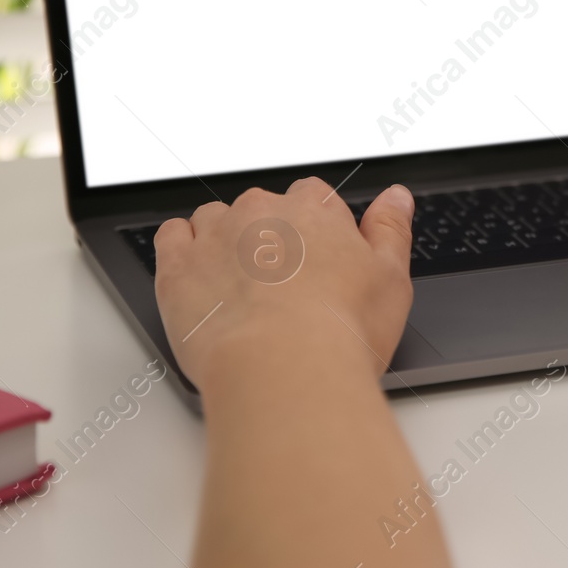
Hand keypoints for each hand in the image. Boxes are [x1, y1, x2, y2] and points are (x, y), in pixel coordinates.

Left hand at [153, 179, 415, 389]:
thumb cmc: (340, 331)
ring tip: (239, 292)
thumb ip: (390, 230)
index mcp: (314, 210)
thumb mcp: (392, 280)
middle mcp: (263, 211)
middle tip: (283, 290)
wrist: (282, 369)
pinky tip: (199, 279)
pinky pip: (172, 236)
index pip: (313, 198)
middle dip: (269, 240)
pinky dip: (182, 250)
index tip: (316, 263)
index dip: (315, 232)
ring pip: (215, 220)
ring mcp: (216, 235)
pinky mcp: (177, 266)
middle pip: (263, 209)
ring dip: (224, 245)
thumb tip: (395, 198)